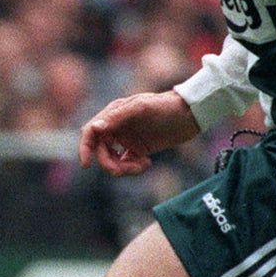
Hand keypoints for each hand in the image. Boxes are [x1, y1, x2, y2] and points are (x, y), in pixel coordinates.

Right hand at [77, 91, 199, 175]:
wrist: (191, 114)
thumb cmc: (166, 107)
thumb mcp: (143, 108)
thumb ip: (118, 116)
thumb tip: (96, 126)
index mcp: (113, 114)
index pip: (90, 132)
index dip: (84, 148)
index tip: (86, 165)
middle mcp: (116, 127)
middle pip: (100, 150)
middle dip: (109, 163)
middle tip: (125, 169)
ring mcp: (126, 139)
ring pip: (112, 160)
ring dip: (123, 168)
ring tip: (141, 166)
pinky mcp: (138, 149)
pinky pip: (125, 163)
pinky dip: (132, 168)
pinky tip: (147, 164)